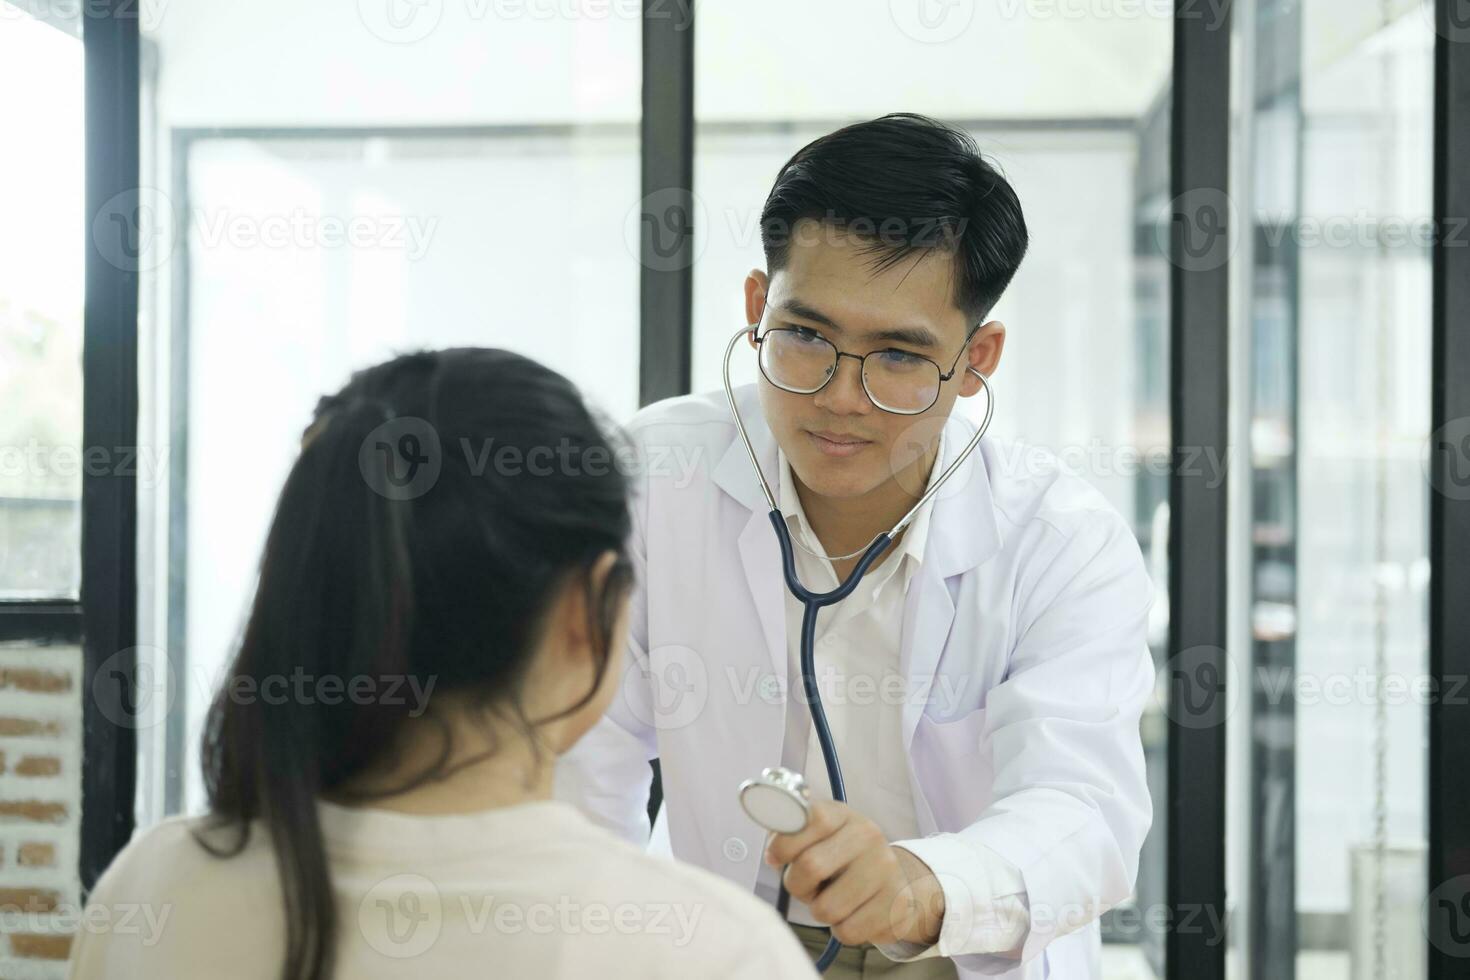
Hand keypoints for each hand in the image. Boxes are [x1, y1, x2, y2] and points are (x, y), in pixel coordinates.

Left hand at [764, 800, 944, 947]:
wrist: (896, 883)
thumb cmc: (842, 860)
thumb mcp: (818, 837)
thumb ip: (790, 835)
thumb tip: (773, 851)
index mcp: (843, 815)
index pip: (805, 820)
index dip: (782, 844)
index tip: (776, 858)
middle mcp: (868, 836)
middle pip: (810, 866)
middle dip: (797, 885)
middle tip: (805, 886)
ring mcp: (886, 869)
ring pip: (826, 908)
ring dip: (820, 911)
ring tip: (832, 899)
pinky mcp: (897, 905)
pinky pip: (847, 931)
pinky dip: (841, 929)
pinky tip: (852, 913)